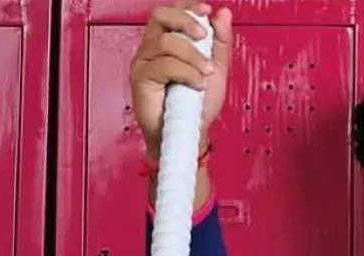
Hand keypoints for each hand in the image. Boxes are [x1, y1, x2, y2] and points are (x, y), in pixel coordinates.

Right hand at [130, 1, 231, 158]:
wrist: (191, 135)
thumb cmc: (198, 106)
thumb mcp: (217, 69)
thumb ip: (220, 42)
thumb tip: (222, 13)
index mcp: (168, 43)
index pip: (171, 13)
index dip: (187, 7)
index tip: (206, 10)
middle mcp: (152, 49)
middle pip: (160, 16)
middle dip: (185, 21)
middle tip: (203, 36)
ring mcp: (144, 63)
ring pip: (166, 42)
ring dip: (193, 56)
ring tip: (206, 73)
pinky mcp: (141, 80)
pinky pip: (164, 65)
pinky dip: (186, 72)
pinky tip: (197, 84)